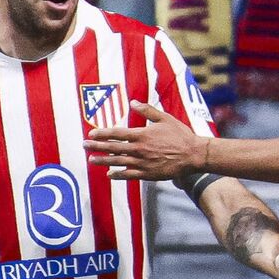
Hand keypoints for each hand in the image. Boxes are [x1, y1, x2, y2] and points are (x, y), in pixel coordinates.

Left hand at [86, 98, 208, 178]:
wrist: (194, 154)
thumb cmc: (180, 135)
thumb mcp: (165, 118)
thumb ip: (147, 110)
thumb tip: (132, 102)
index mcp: (142, 134)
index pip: (116, 133)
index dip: (102, 133)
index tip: (91, 133)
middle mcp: (139, 149)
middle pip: (113, 148)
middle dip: (97, 146)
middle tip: (84, 145)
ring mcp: (143, 163)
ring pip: (118, 162)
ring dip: (103, 161)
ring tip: (91, 160)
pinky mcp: (148, 174)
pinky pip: (129, 175)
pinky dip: (118, 175)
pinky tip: (109, 174)